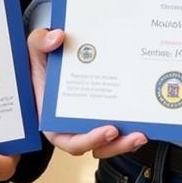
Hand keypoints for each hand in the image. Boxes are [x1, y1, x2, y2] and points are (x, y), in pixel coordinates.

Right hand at [27, 27, 146, 157]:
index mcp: (53, 119)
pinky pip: (118, 127)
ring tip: (143, 133)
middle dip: (117, 145)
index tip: (109, 130)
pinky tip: (146, 120)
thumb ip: (40, 42)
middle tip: (135, 135)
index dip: (91, 139)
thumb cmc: (41, 58)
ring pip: (109, 142)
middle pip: (97, 145)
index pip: (72, 140)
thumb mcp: (35, 47)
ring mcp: (89, 121)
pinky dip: (130, 127)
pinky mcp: (104, 113)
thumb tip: (57, 36)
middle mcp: (72, 126)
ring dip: (126, 142)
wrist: (51, 55)